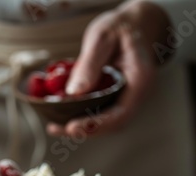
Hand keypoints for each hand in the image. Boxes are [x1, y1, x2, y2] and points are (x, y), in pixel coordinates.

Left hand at [47, 1, 169, 137]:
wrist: (132, 26)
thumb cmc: (119, 27)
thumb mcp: (102, 37)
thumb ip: (89, 64)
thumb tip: (73, 93)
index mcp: (140, 80)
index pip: (120, 113)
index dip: (96, 125)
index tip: (72, 126)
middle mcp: (137, 95)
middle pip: (113, 123)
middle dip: (85, 130)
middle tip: (57, 129)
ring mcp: (128, 100)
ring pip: (106, 123)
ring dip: (81, 128)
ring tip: (55, 127)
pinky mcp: (116, 100)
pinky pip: (100, 114)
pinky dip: (82, 118)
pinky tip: (62, 118)